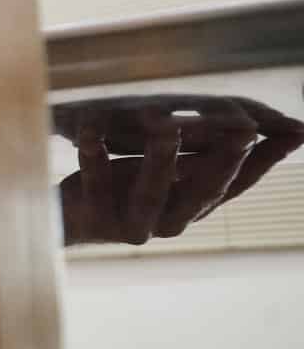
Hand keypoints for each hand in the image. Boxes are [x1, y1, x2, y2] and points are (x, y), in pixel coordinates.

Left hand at [57, 94, 303, 246]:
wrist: (68, 220)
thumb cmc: (126, 189)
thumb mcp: (172, 172)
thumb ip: (209, 156)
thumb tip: (259, 130)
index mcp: (193, 205)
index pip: (238, 183)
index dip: (265, 160)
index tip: (295, 132)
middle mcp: (170, 220)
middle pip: (202, 191)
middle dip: (222, 160)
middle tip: (242, 129)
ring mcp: (131, 224)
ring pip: (149, 192)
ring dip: (159, 158)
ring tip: (165, 124)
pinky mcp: (92, 219)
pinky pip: (93, 184)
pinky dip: (93, 157)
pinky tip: (90, 132)